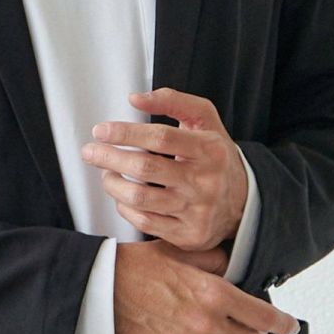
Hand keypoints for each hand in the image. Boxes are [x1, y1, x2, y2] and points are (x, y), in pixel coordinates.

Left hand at [80, 86, 247, 250]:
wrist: (244, 202)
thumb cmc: (214, 156)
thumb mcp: (204, 121)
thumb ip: (173, 101)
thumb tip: (135, 98)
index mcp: (210, 149)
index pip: (161, 138)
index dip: (126, 133)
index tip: (101, 131)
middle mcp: (205, 181)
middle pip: (146, 168)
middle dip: (110, 157)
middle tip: (90, 151)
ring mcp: (197, 211)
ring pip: (141, 198)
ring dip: (113, 183)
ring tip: (106, 173)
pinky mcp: (189, 235)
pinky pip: (144, 222)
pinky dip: (124, 207)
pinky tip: (121, 195)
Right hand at [114, 239, 299, 333]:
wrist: (99, 292)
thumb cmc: (138, 268)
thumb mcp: (179, 252)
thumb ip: (213, 261)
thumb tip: (231, 268)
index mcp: (215, 294)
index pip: (264, 317)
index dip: (282, 324)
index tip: (289, 327)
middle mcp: (207, 325)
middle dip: (246, 331)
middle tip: (233, 321)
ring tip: (204, 333)